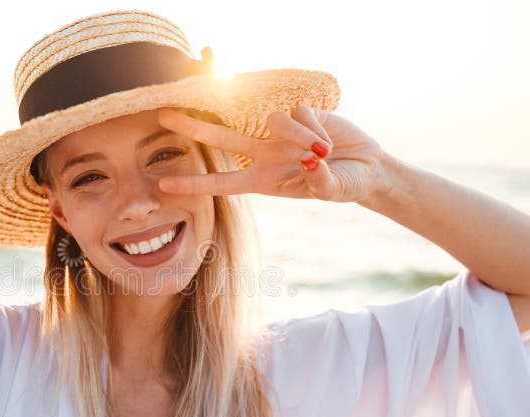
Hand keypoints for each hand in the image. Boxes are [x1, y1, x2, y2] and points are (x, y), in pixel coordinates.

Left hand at [156, 105, 388, 202]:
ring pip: (272, 122)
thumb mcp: (332, 190)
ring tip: (324, 152)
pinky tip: (327, 138)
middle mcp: (264, 155)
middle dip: (192, 127)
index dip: (194, 183)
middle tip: (162, 116)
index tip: (165, 184)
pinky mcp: (298, 113)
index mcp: (264, 181)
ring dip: (300, 136)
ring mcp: (278, 133)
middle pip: (221, 139)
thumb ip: (320, 181)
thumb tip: (309, 161)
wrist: (366, 167)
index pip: (222, 183)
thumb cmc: (345, 185)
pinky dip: (313, 126)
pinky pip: (298, 112)